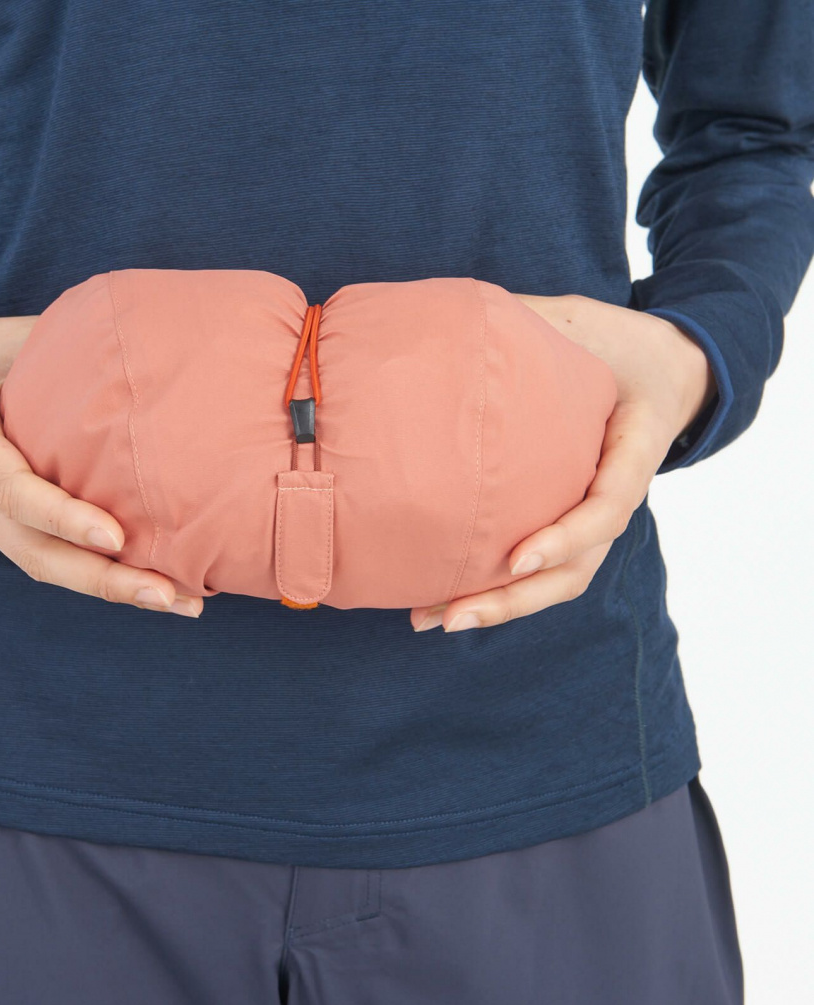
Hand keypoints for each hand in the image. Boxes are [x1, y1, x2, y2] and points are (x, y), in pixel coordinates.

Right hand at [0, 316, 209, 616]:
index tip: (116, 537)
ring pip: (40, 565)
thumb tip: (144, 344)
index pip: (12, 488)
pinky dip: (95, 574)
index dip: (62, 517)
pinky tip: (151, 581)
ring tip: (177, 600)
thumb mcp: (4, 338)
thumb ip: (58, 346)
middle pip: (32, 550)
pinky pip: (44, 558)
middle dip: (101, 579)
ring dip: (109, 589)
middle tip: (166, 594)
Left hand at [411, 293, 716, 632]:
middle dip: (513, 600)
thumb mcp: (580, 322)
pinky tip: (440, 593)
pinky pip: (536, 566)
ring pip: (554, 582)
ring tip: (430, 618)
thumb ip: (536, 319)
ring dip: (495, 606)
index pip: (606, 506)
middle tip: (452, 614)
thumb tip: (456, 305)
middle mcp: (613, 494)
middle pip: (574, 570)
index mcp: (633, 450)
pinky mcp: (566, 519)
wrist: (655, 371)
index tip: (516, 558)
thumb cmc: (613, 345)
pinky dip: (493, 585)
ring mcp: (591, 515)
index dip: (565, 537)